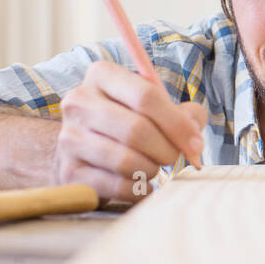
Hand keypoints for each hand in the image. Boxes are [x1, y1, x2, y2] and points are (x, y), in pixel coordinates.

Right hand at [53, 59, 206, 201]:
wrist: (84, 149)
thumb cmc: (131, 122)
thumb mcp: (158, 107)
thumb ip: (185, 114)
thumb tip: (193, 135)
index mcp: (102, 75)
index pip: (146, 96)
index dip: (178, 123)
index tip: (196, 143)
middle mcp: (78, 102)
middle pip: (137, 129)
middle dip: (167, 149)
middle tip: (173, 157)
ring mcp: (68, 137)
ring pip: (125, 160)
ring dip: (151, 169)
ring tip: (153, 167)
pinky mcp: (68, 171)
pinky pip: (116, 185)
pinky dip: (137, 188)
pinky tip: (140, 182)